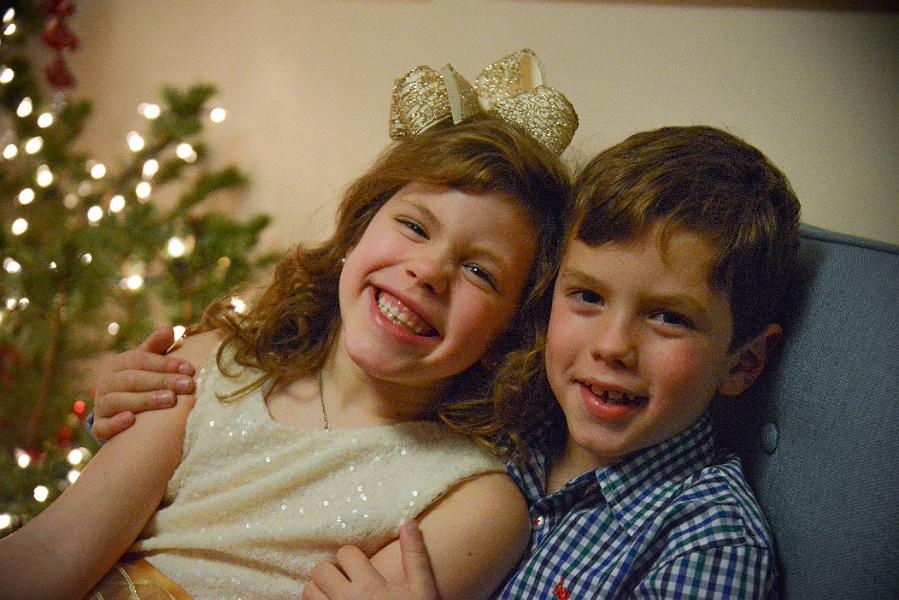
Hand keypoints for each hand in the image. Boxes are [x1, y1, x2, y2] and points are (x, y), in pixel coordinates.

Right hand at [92, 326, 195, 440]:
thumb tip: (168, 329)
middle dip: (162, 381)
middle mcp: (107, 383)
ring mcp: (101, 405)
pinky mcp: (99, 427)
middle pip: (132, 379)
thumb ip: (157, 347)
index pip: (141, 360)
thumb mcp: (148, 362)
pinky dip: (115, 423)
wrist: (118, 411)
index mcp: (119, 364)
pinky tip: (131, 420)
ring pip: (118, 401)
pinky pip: (102, 426)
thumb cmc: (141, 380)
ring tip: (170, 400)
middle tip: (187, 385)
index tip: (189, 369)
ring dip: (145, 400)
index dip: (165, 363)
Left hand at [302, 520, 440, 599]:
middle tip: (343, 580)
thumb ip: (414, 555)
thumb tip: (408, 522)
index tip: (359, 566)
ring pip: (308, 592)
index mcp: (370, 585)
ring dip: (318, 591)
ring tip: (334, 595)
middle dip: (330, 572)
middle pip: (320, 571)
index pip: (345, 553)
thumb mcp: (421, 589)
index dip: (351, 557)